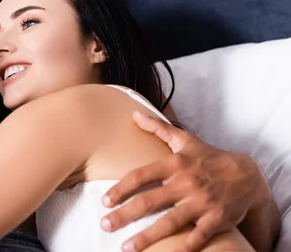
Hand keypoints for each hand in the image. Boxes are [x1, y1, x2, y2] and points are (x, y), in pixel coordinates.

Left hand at [101, 111, 269, 251]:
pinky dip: (183, 248)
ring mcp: (201, 203)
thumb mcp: (185, 140)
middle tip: (105, 225)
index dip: (120, 188)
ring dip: (146, 237)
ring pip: (169, 222)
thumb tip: (134, 114)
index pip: (140, 176)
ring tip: (125, 247)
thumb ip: (158, 128)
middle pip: (149, 201)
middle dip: (124, 215)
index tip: (104, 200)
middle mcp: (186, 183)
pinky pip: (197, 237)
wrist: (248, 176)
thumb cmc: (209, 158)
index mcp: (175, 164)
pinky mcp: (216, 220)